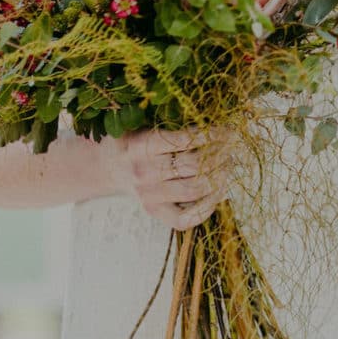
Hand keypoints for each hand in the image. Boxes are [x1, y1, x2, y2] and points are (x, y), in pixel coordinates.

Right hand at [110, 128, 236, 230]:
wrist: (106, 166)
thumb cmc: (134, 139)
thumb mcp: (143, 123)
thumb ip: (171, 121)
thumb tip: (214, 120)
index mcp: (142, 144)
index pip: (186, 140)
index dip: (213, 135)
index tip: (229, 130)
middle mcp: (144, 171)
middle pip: (194, 165)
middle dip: (220, 155)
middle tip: (231, 148)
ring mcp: (148, 194)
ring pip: (195, 189)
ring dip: (219, 177)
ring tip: (228, 165)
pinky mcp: (153, 211)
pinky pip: (185, 219)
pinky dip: (207, 208)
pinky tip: (218, 192)